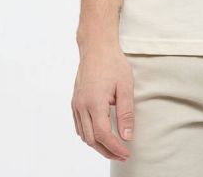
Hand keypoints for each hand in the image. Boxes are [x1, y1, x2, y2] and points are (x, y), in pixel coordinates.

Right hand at [71, 44, 134, 161]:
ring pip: (83, 135)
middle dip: (106, 151)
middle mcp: (81, 106)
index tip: (127, 153)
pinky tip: (100, 135)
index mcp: (94, 102)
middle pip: (91, 139)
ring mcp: (76, 104)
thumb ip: (126, 112)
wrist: (96, 47)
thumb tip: (127, 136)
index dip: (115, 147)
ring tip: (113, 148)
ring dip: (97, 145)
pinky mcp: (75, 101)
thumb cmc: (113, 63)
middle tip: (122, 155)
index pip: (103, 134)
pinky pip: (79, 126)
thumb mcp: (125, 86)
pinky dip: (89, 135)